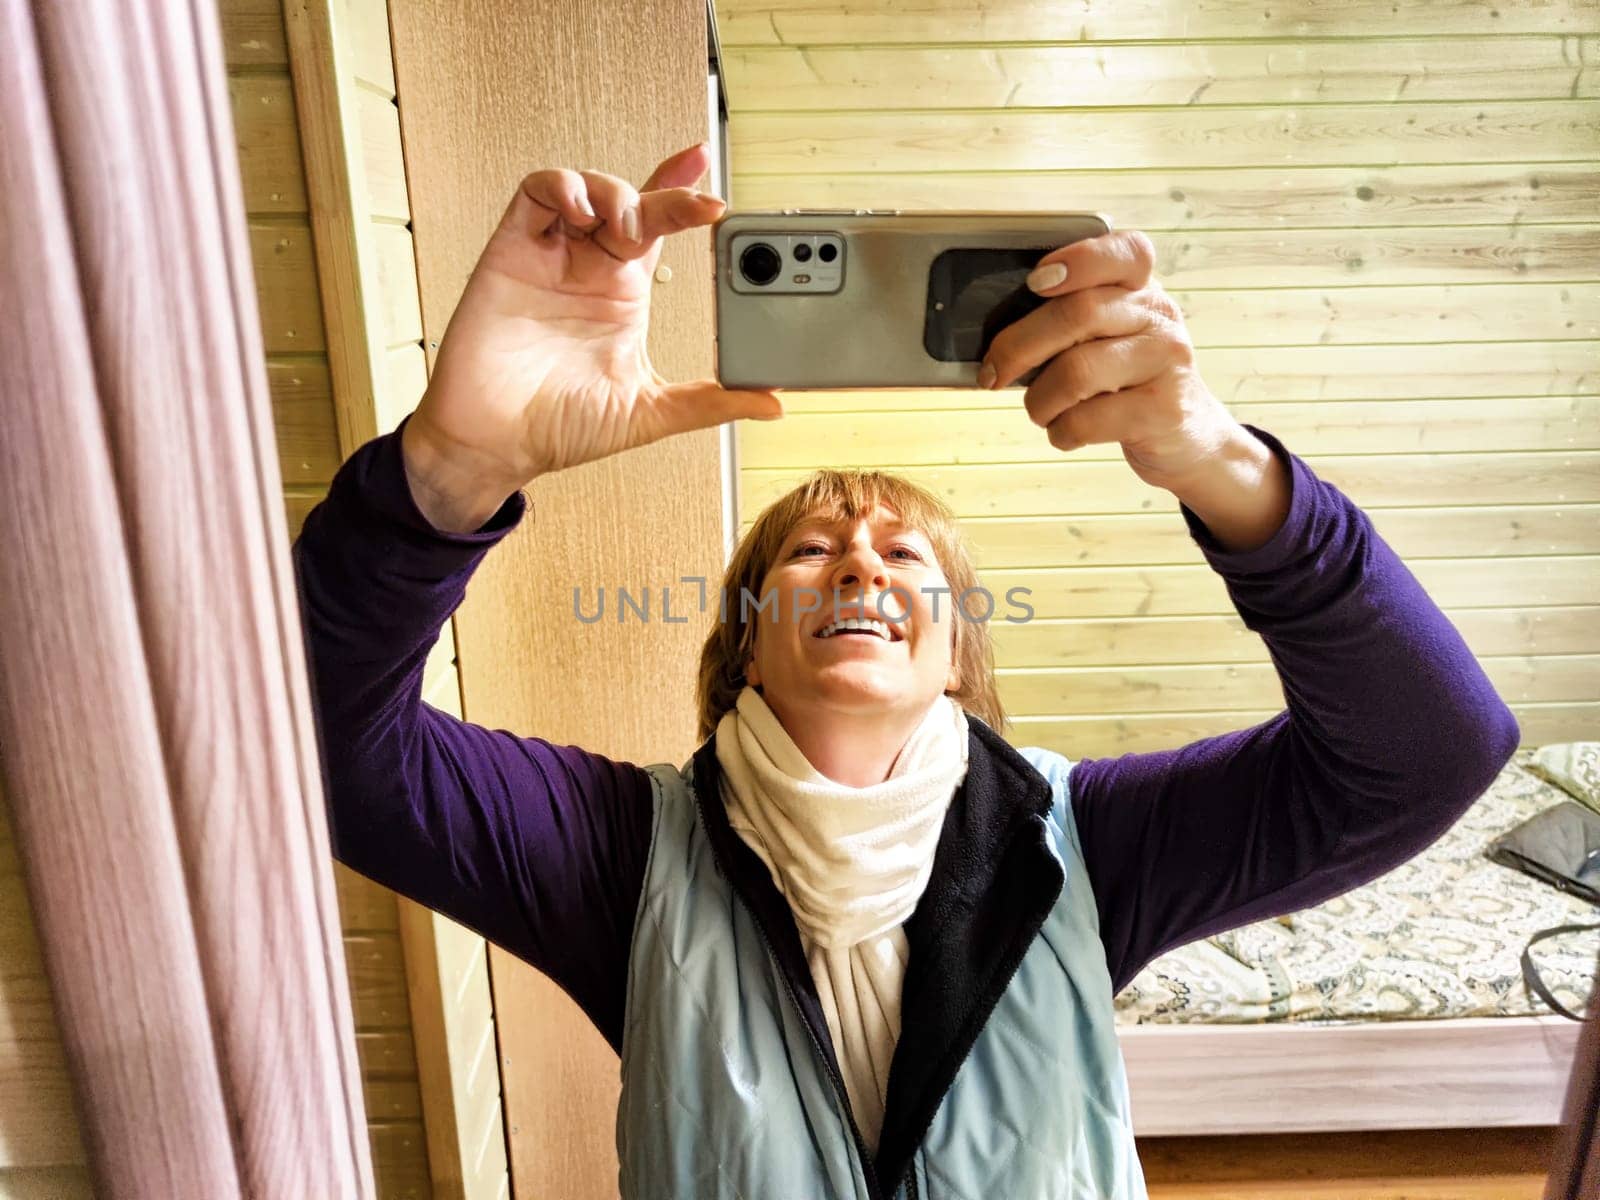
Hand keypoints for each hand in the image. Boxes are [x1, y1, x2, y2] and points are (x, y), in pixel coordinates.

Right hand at [403, 143, 781, 521]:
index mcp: (623, 295)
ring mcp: (551, 256)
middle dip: (667, 195)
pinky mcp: (512, 251)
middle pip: (633, 202)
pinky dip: (562, 187)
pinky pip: (535, 193)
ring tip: (630, 222)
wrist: (496, 444)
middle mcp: (589, 269)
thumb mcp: (649, 413)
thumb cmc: (558, 427)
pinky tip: (582, 214)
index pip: (660, 228)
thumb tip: (771, 400)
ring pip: (587, 187)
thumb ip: (710, 402)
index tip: (720, 189)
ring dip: (616, 191)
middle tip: (696, 209)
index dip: (685, 194)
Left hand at [978, 230, 1241, 492]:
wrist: (1186, 437)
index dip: (1079, 260)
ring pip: (1076, 372)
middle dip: (1017, 347)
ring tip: (1040, 410)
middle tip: (992, 373)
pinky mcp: (1162, 411)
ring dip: (1039, 400)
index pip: (1126, 253)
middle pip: (1078, 313)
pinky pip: (1086, 420)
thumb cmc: (1125, 382)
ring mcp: (1166, 362)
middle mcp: (1159, 317)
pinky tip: (1066, 431)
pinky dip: (1060, 431)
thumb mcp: (1109, 338)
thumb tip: (996, 337)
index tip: (1034, 282)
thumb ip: (1069, 320)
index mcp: (1142, 289)